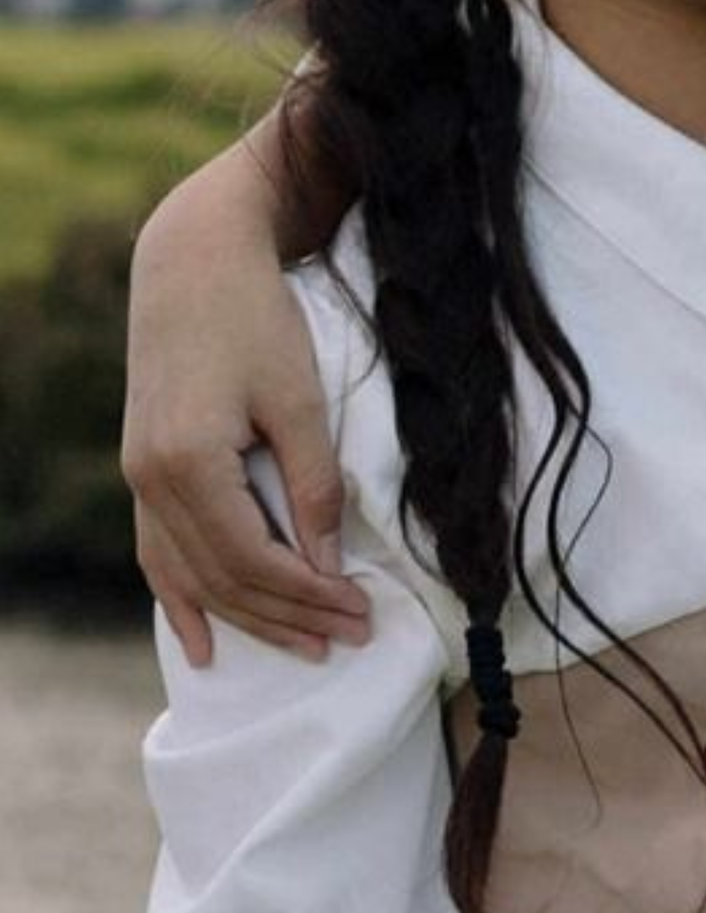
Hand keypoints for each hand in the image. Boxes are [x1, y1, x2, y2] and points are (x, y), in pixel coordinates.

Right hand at [122, 161, 365, 664]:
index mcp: (187, 463)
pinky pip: (157, 555)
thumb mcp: (299, 401)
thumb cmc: (255, 320)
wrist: (193, 263)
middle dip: (289, 614)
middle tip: (349, 637)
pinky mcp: (141, 472)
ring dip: (247, 619)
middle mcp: (150, 481)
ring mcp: (137, 479)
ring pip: (189, 576)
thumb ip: (313, 488)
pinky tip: (204, 645)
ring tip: (304, 648)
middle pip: (222, 578)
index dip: (308, 595)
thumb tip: (328, 566)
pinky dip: (182, 602)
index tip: (361, 611)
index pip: (253, 560)